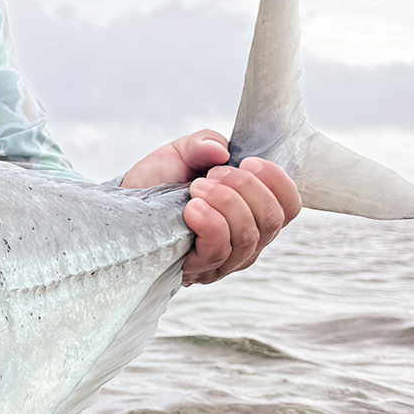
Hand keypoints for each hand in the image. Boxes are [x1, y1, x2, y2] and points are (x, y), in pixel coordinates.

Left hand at [121, 130, 300, 284]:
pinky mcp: (200, 269)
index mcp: (254, 210)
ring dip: (225, 203)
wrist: (124, 205)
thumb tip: (220, 151)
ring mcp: (226, 259)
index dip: (277, 181)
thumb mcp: (183, 153)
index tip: (248, 161)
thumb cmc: (160, 182)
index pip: (290, 206)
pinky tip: (192, 208)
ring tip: (196, 188)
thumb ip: (204, 144)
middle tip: (212, 175)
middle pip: (273, 219)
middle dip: (245, 188)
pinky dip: (210, 223)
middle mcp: (247, 239)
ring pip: (248, 236)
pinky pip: (219, 250)